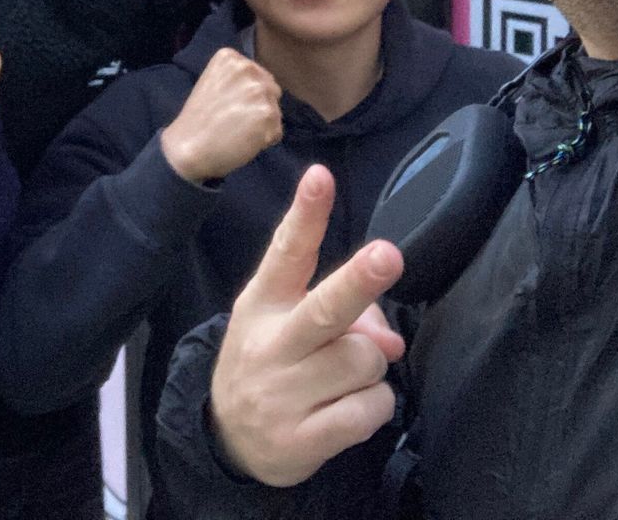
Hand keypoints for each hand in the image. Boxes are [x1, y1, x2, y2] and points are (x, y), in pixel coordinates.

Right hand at [160, 48, 282, 182]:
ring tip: (238, 131)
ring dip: (263, 124)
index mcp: (231, 58)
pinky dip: (265, 140)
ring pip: (276, 111)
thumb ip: (237, 79)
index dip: (248, 94)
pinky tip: (244, 141)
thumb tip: (263, 88)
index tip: (229, 104)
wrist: (188, 146)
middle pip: (271, 90)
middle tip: (235, 119)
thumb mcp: (212, 82)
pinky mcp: (268, 114)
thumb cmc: (198, 119)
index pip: (259, 76)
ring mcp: (259, 91)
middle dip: (259, 106)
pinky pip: (277, 131)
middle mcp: (248, 68)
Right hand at [209, 165, 405, 487]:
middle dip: (359, 280)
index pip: (286, 251)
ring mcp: (283, 394)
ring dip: (371, 366)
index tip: (320, 176)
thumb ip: (343, 314)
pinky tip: (349, 409)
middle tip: (387, 255)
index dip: (306, 214)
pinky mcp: (301, 440)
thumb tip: (390, 341)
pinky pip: (368, 410)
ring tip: (345, 376)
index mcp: (264, 303)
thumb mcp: (287, 325)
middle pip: (325, 308)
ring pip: (364, 360)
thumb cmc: (272, 363)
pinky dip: (374, 407)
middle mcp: (271, 344)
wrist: (228, 437)